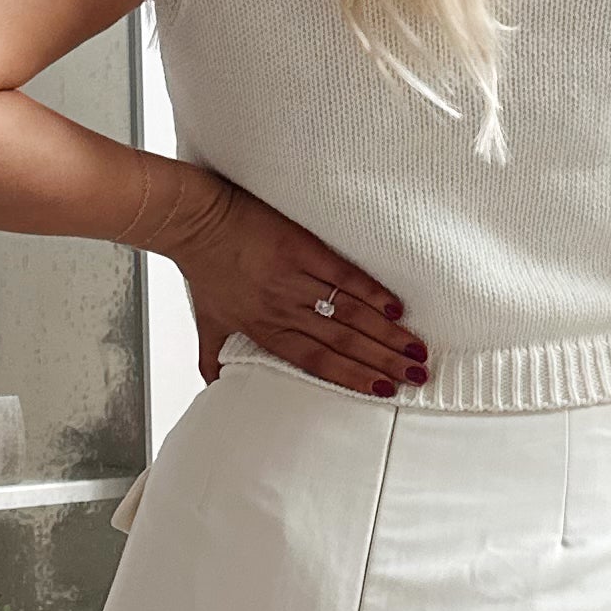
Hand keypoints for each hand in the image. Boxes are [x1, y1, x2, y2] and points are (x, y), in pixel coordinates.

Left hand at [148, 167, 426, 396]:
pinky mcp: (300, 249)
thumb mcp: (206, 321)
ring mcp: (293, 280)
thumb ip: (215, 357)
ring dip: (387, 333)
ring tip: (416, 348)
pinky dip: (370, 292)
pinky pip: (342, 275)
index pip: (316, 363)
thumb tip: (214, 386)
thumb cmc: (202, 269)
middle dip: (384, 361)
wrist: (194, 221)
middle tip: (417, 375)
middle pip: (342, 343)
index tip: (384, 390)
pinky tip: (394, 307)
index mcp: (265, 331)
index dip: (353, 378)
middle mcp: (283, 310)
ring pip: (348, 314)